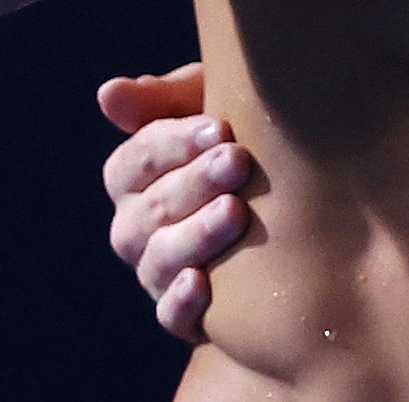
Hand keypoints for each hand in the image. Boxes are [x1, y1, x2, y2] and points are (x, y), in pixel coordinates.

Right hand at [100, 63, 251, 342]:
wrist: (299, 203)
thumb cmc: (245, 141)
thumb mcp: (214, 108)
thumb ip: (168, 98)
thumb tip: (110, 93)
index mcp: (135, 180)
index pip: (133, 162)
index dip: (171, 145)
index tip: (219, 128)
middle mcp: (136, 228)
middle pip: (150, 209)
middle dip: (194, 183)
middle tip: (238, 160)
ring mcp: (157, 272)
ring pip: (159, 260)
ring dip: (195, 235)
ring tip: (236, 211)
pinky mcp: (185, 313)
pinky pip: (171, 316)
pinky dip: (181, 302)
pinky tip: (203, 283)